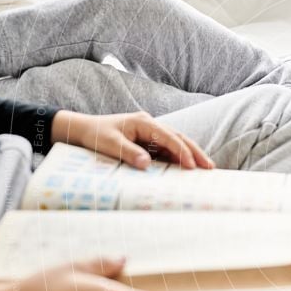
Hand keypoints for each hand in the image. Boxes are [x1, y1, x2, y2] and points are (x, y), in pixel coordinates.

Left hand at [51, 110, 214, 169]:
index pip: (169, 137)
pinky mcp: (147, 141)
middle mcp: (150, 125)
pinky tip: (186, 168)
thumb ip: (129, 153)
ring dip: (190, 155)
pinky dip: (178, 158)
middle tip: (210, 167)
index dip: (182, 152)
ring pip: (176, 143)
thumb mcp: (109, 144)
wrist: (81, 129)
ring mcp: (150, 133)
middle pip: (179, 137)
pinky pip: (166, 149)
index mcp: (144, 122)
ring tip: (205, 168)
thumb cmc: (95, 135)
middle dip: (195, 152)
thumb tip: (147, 165)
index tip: (191, 166)